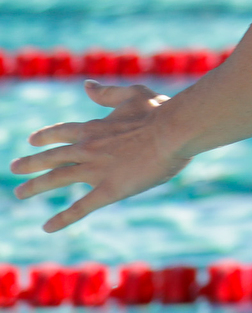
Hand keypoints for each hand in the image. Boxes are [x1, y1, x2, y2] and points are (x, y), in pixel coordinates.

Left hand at [10, 82, 191, 231]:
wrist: (174, 131)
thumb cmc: (159, 112)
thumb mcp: (132, 94)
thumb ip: (107, 93)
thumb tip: (87, 85)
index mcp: (94, 128)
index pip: (62, 132)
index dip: (46, 136)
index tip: (32, 140)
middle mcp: (87, 149)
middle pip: (51, 157)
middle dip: (30, 163)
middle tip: (14, 168)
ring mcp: (95, 170)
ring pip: (56, 179)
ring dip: (35, 187)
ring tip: (19, 194)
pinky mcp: (109, 190)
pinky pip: (80, 207)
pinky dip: (62, 218)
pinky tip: (47, 227)